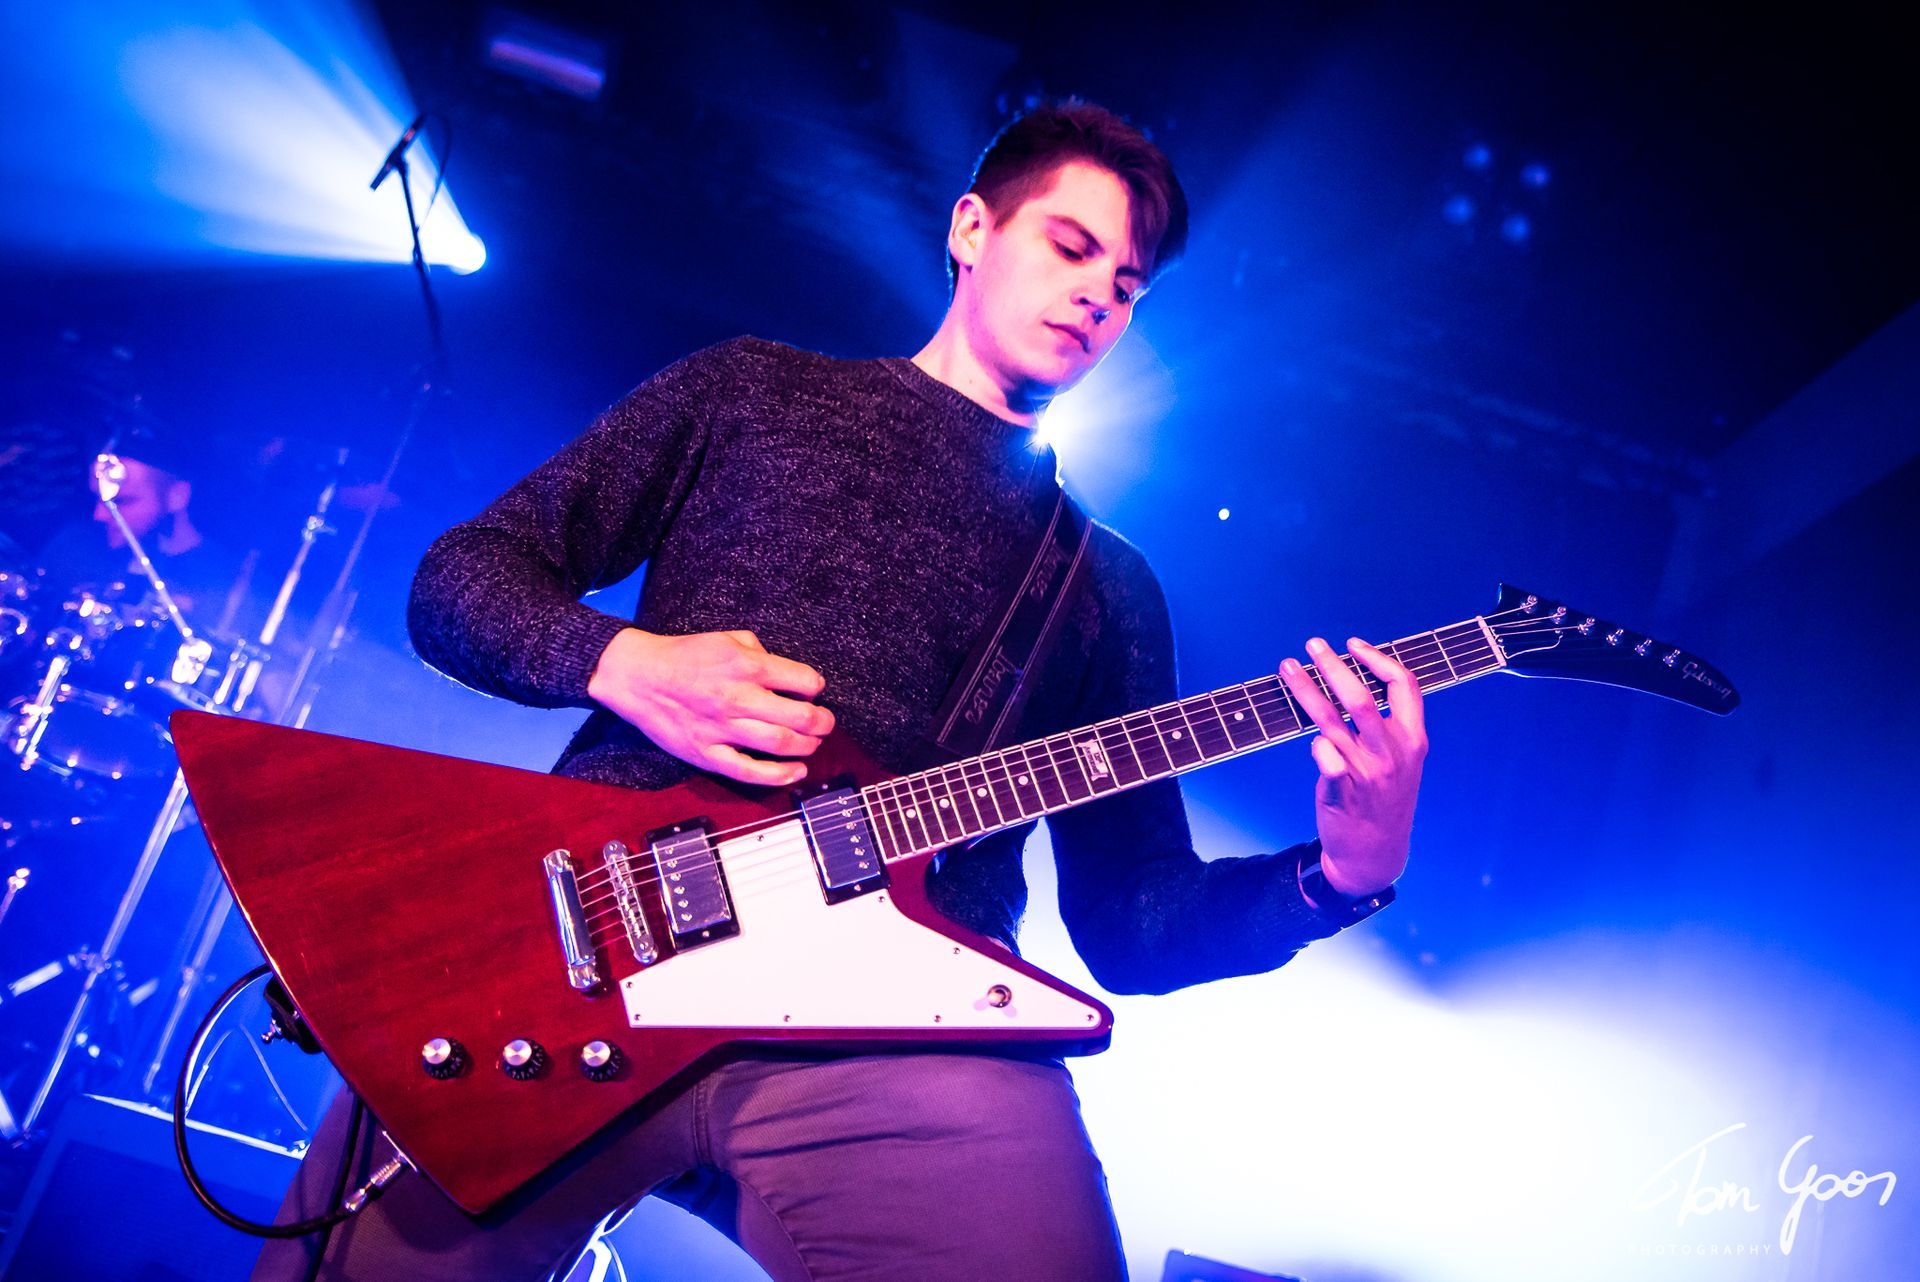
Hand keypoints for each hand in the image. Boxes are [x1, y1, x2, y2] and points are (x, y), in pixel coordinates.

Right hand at [586, 628, 834, 786]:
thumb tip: (784, 671)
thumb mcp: (726, 637)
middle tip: (825, 723)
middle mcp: (738, 697)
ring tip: (813, 743)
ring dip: (807, 746)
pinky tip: (796, 772)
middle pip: (799, 716)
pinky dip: (778, 775)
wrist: (637, 676)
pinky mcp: (706, 753)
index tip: (815, 692)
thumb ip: (759, 650)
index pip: (803, 681)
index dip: (816, 687)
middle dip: (822, 722)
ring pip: (779, 744)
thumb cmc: (682, 656)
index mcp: (746, 666)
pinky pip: (749, 772)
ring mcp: (722, 728)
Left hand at [1278, 636, 1426, 896]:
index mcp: (1413, 740)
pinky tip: (1312, 740)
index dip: (1379, 659)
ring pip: (1331, 721)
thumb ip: (1388, 726)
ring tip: (1287, 667)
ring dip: (1305, 689)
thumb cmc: (1383, 798)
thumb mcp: (1402, 761)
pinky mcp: (1343, 793)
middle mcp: (1392, 754)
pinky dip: (1316, 746)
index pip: (1404, 685)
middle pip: (1360, 697)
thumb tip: (1353, 679)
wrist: (1376, 854)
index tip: (1353, 644)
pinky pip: (1326, 759)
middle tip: (1313, 644)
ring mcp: (1367, 774)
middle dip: (1334, 666)